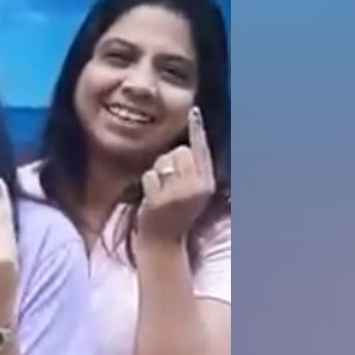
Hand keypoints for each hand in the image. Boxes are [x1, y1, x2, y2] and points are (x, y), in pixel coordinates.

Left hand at [137, 108, 215, 245]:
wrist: (163, 242)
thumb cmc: (176, 213)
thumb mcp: (192, 192)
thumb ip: (192, 170)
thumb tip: (183, 145)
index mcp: (207, 183)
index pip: (201, 150)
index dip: (197, 130)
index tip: (194, 111)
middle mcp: (195, 187)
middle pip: (179, 151)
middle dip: (170, 160)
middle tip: (169, 181)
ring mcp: (177, 194)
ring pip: (162, 161)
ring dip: (157, 172)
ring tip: (161, 192)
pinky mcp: (160, 200)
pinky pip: (149, 175)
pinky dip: (147, 184)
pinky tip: (152, 199)